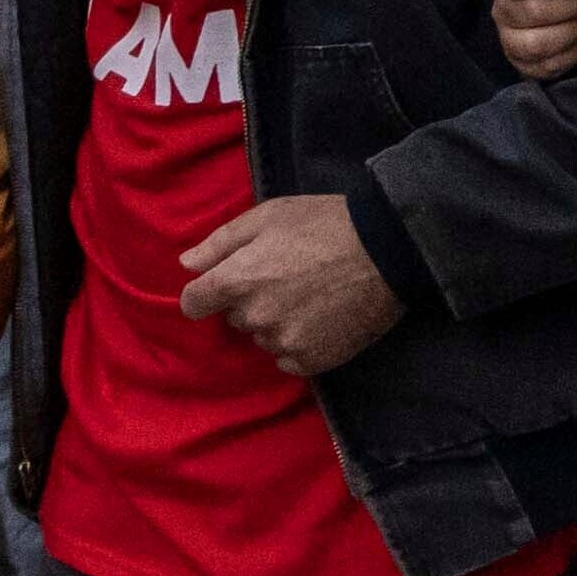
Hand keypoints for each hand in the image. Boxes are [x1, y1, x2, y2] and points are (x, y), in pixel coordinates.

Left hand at [172, 193, 401, 378]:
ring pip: (265, 337)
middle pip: (235, 319)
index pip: (193, 303)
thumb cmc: (326, 224)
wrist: (390, 249)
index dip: (208, 292)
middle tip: (289, 279)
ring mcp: (284, 341)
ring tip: (312, 298)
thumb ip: (221, 242)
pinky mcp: (313, 359)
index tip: (230, 283)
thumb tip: (187, 265)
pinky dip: (300, 344)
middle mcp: (253, 316)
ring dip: (278, 323)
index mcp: (235, 280)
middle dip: (252, 302)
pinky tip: (322, 320)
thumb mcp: (268, 216)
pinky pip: (289, 359)